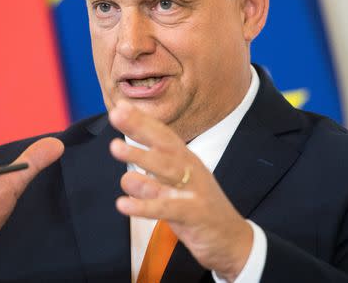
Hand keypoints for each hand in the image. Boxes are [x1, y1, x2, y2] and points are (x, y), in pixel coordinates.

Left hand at [108, 101, 251, 280]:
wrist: (233, 241)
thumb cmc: (198, 211)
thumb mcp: (177, 191)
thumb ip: (152, 181)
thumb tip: (126, 175)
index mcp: (187, 161)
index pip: (163, 135)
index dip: (143, 120)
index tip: (120, 106)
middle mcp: (191, 170)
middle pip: (164, 145)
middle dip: (140, 127)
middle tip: (116, 114)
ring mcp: (193, 191)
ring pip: (165, 170)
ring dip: (140, 156)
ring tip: (114, 147)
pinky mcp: (193, 214)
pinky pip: (166, 208)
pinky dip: (144, 206)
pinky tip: (123, 204)